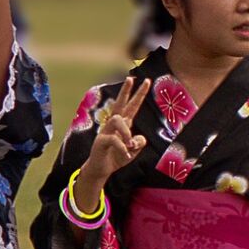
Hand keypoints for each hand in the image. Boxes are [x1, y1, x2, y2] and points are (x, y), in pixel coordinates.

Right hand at [77, 76, 151, 200]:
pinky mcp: (101, 141)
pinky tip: (126, 156)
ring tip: (130, 145)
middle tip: (131, 78)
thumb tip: (136, 138)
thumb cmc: (117, 157)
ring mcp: (106, 131)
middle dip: (126, 91)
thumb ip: (140, 142)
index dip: (139, 94)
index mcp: (124, 125)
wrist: (102, 170)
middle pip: (120, 104)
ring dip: (126, 132)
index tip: (147, 81)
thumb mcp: (134, 150)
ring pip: (117, 120)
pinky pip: (115, 140)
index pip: (132, 106)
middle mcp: (114, 124)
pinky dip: (123, 149)